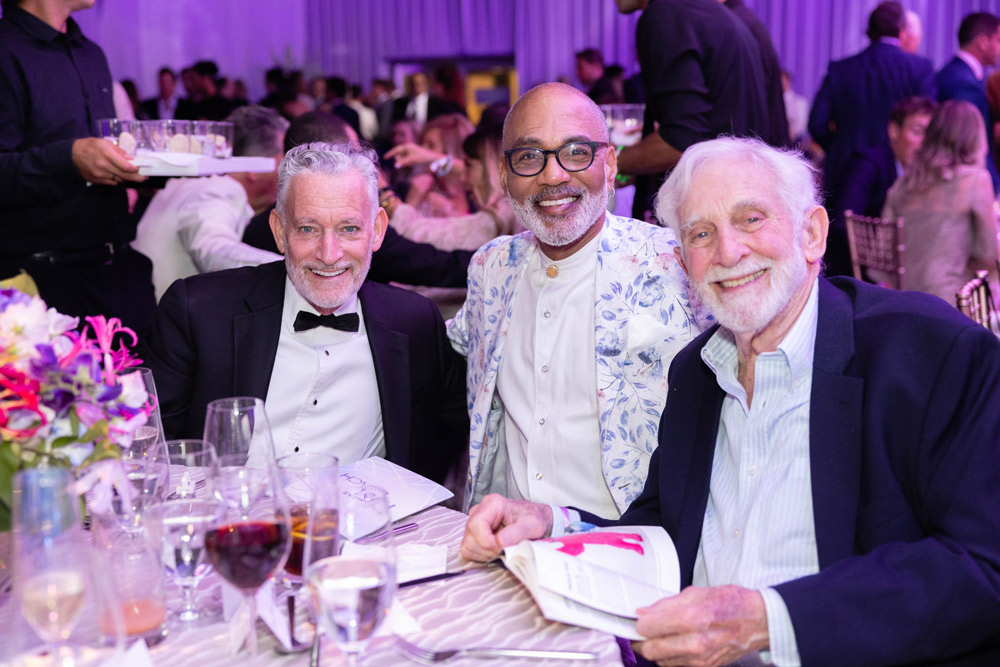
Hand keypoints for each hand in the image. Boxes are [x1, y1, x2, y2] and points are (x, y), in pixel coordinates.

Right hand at [72, 137, 146, 185]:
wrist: (73, 154)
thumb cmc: (91, 146)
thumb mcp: (105, 143)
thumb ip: (119, 151)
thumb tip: (131, 159)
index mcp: (106, 154)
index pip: (126, 166)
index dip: (137, 169)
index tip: (143, 169)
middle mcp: (103, 166)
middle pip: (125, 176)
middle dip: (137, 177)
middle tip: (145, 177)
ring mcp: (100, 175)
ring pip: (119, 179)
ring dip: (126, 177)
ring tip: (128, 173)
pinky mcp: (97, 180)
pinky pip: (112, 182)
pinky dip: (117, 179)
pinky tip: (116, 174)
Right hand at [385, 142, 443, 167]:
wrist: (432, 159)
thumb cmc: (422, 157)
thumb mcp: (412, 160)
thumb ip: (403, 163)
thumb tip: (395, 166)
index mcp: (407, 146)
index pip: (396, 150)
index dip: (390, 154)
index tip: (385, 158)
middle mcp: (407, 148)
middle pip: (398, 155)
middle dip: (400, 160)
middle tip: (406, 163)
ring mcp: (409, 152)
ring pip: (402, 158)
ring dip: (404, 162)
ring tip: (411, 163)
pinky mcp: (411, 156)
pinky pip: (405, 160)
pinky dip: (406, 163)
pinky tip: (412, 163)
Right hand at [460, 494, 552, 562]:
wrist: (533, 520)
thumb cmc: (533, 519)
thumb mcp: (534, 524)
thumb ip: (518, 532)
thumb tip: (500, 542)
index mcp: (493, 503)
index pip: (477, 525)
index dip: (487, 542)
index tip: (502, 549)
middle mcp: (479, 511)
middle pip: (470, 538)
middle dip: (487, 550)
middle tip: (504, 551)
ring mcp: (474, 522)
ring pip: (467, 546)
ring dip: (484, 554)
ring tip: (501, 550)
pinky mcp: (473, 534)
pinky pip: (468, 550)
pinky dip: (481, 556)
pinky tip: (494, 551)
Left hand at [632, 586, 768, 666]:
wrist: (760, 622)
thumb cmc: (733, 603)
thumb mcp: (697, 593)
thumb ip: (667, 604)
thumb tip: (645, 612)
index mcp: (692, 619)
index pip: (648, 627)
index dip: (639, 622)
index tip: (638, 618)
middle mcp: (695, 643)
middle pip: (650, 649)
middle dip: (641, 640)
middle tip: (642, 629)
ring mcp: (700, 659)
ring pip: (661, 660)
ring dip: (656, 648)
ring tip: (661, 634)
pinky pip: (677, 664)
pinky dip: (670, 655)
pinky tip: (675, 642)